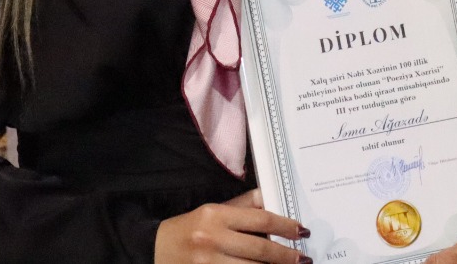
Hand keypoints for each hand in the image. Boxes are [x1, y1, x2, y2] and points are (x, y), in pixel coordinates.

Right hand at [154, 189, 309, 263]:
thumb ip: (241, 206)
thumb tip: (269, 199)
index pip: (260, 219)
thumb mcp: (211, 211)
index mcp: (215, 216)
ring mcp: (208, 263)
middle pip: (260, 248)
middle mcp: (212, 239)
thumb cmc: (187, 230)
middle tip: (303, 259)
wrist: (153, 251)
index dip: (285, 226)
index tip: (301, 231)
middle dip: (286, 256)